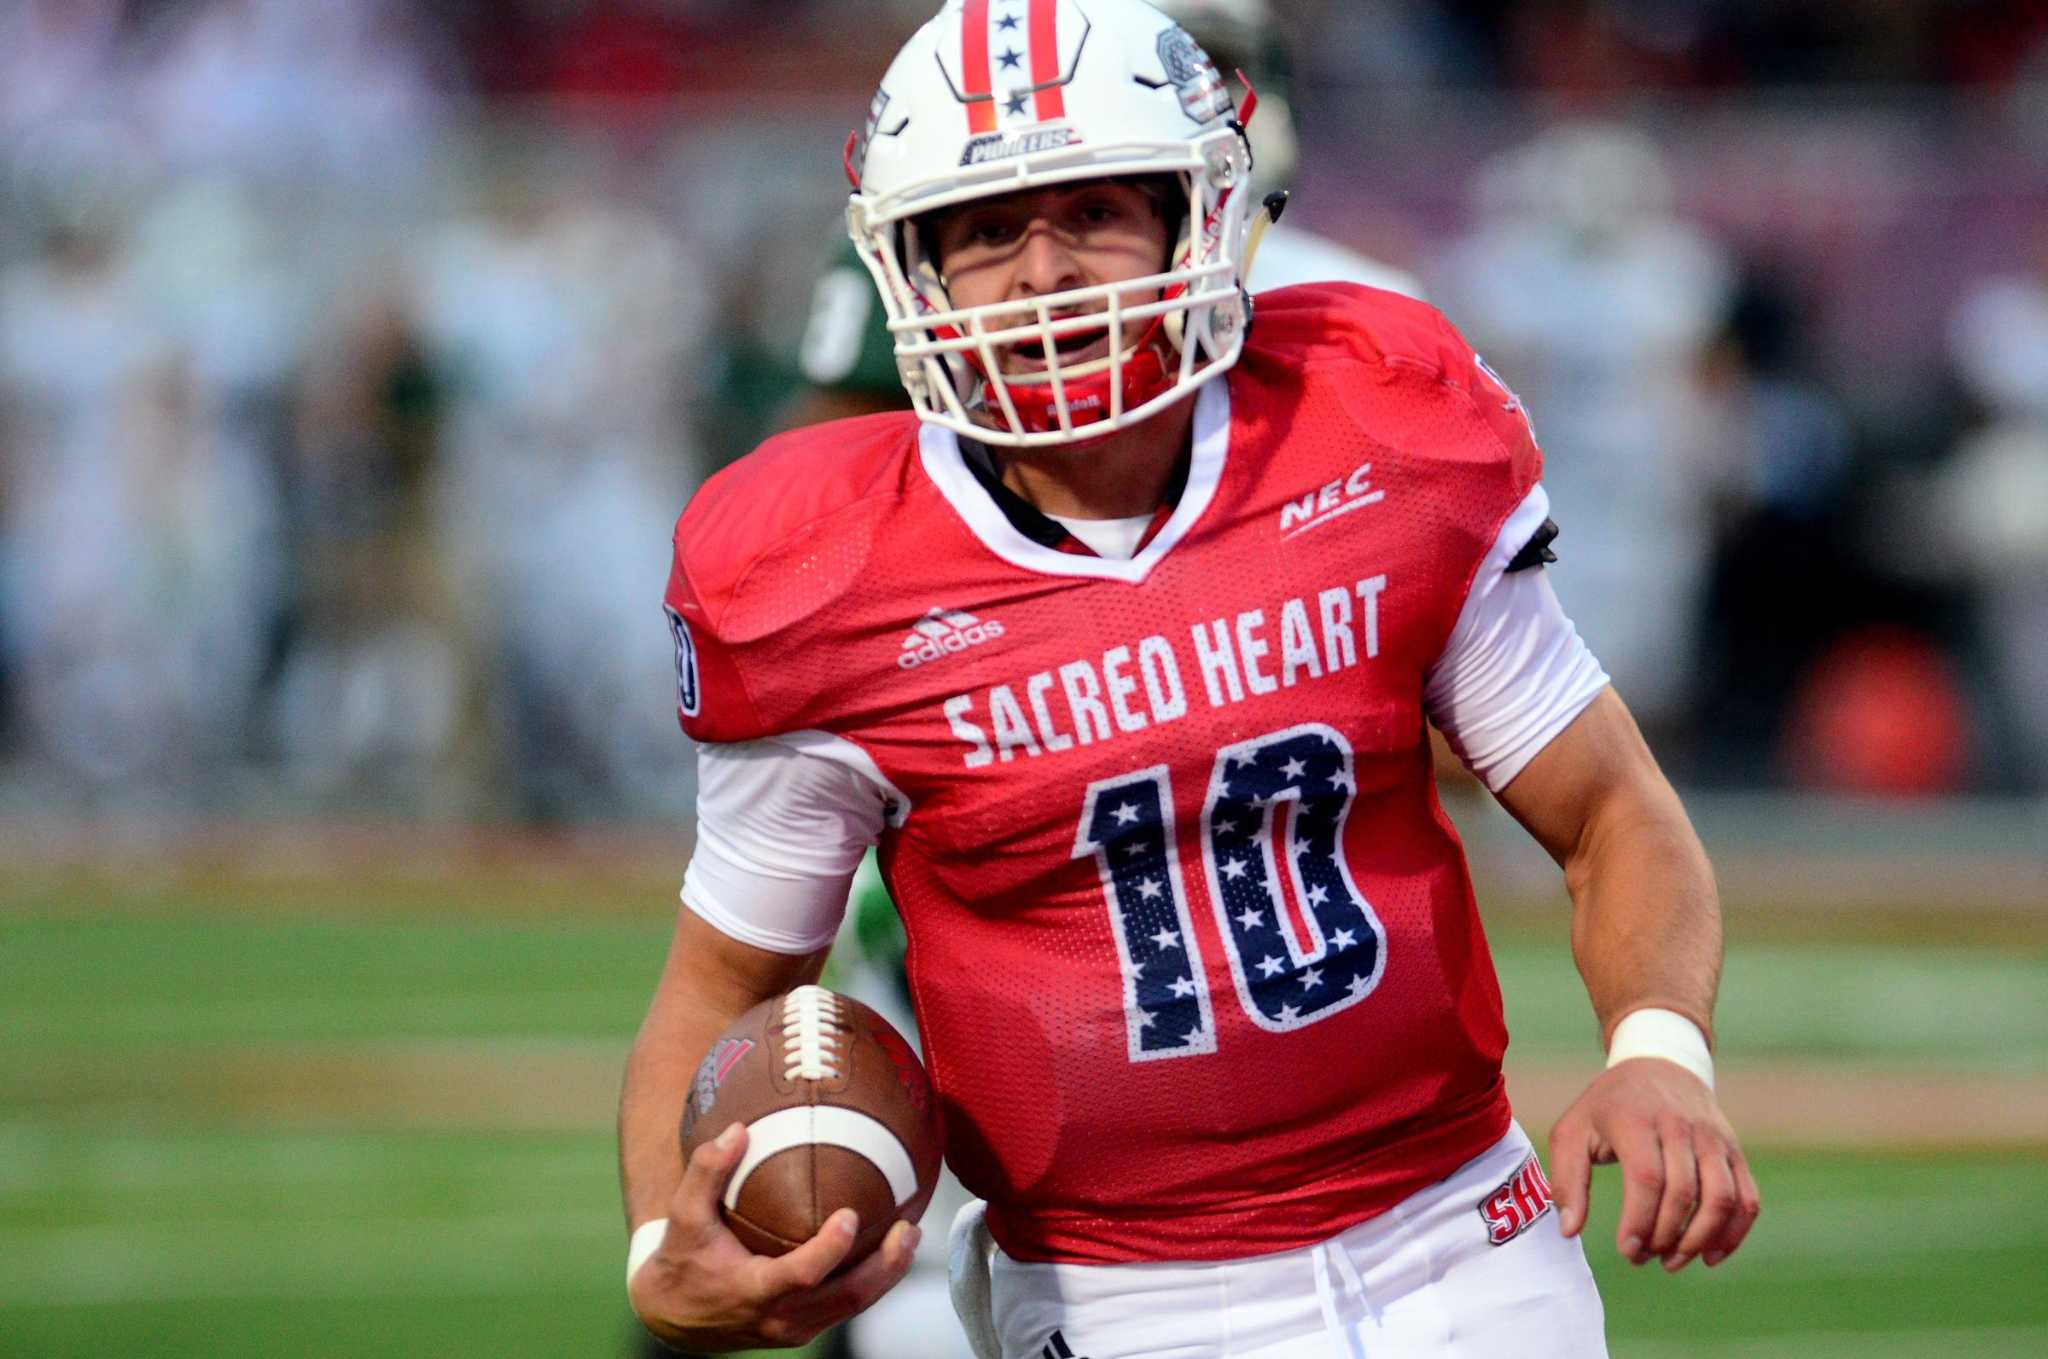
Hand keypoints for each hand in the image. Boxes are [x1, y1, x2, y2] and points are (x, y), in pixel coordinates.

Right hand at [629, 1122, 920, 1350]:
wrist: (674, 1317)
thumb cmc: (683, 1260)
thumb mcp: (684, 1216)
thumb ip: (706, 1171)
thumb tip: (739, 1128)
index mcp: (753, 1291)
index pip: (801, 1276)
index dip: (829, 1250)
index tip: (851, 1216)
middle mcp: (781, 1317)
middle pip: (847, 1299)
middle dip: (885, 1267)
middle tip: (909, 1227)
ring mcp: (797, 1328)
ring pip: (854, 1306)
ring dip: (888, 1274)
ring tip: (912, 1234)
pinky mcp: (804, 1327)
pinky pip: (847, 1306)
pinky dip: (874, 1279)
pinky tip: (889, 1247)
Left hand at [1547, 1059, 1760, 1271]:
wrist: (1659, 1063)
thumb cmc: (1608, 1106)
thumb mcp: (1572, 1131)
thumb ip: (1566, 1180)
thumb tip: (1568, 1230)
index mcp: (1636, 1119)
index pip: (1647, 1178)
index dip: (1639, 1221)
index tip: (1626, 1250)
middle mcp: (1680, 1126)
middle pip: (1683, 1193)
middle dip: (1663, 1237)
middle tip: (1641, 1257)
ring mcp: (1712, 1138)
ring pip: (1721, 1198)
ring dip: (1700, 1240)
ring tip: (1672, 1262)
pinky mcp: (1734, 1151)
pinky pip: (1747, 1198)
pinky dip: (1734, 1233)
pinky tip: (1710, 1256)